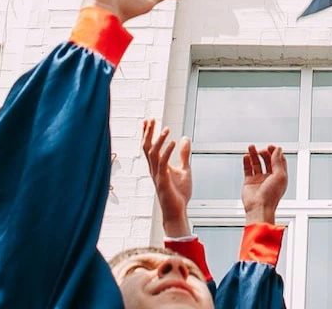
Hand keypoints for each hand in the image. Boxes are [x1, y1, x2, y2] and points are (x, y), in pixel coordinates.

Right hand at [142, 119, 192, 237]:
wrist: (178, 211)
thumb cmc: (179, 193)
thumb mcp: (185, 169)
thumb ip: (184, 154)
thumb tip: (185, 138)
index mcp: (158, 166)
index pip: (150, 147)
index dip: (148, 134)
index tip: (148, 120)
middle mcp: (155, 169)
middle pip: (147, 148)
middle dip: (148, 133)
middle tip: (151, 119)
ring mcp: (158, 175)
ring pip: (153, 154)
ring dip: (159, 141)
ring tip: (166, 129)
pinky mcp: (163, 182)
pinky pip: (163, 164)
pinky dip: (167, 152)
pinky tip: (173, 142)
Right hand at [242, 144, 287, 225]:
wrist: (259, 208)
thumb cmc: (271, 195)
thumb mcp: (279, 175)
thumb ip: (278, 161)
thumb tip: (278, 149)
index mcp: (279, 176)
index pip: (278, 161)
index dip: (275, 152)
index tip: (271, 146)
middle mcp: (269, 177)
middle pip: (267, 161)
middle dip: (264, 153)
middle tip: (261, 150)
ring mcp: (258, 180)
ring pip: (256, 163)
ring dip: (254, 154)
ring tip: (251, 147)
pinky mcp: (249, 182)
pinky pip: (247, 169)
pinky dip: (246, 162)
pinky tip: (246, 156)